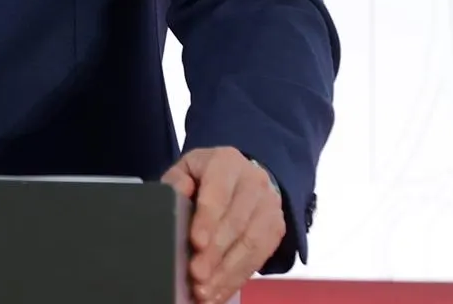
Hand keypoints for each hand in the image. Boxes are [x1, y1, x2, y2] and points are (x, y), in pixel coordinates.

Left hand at [162, 147, 284, 303]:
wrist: (243, 177)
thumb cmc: (206, 177)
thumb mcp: (187, 170)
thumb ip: (176, 181)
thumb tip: (176, 194)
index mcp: (226, 162)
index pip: (218, 192)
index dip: (208, 219)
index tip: (196, 243)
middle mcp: (254, 181)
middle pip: (236, 222)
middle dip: (216, 253)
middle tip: (196, 276)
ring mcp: (270, 205)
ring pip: (251, 244)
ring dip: (227, 272)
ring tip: (205, 292)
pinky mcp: (277, 228)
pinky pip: (260, 257)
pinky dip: (238, 278)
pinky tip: (219, 293)